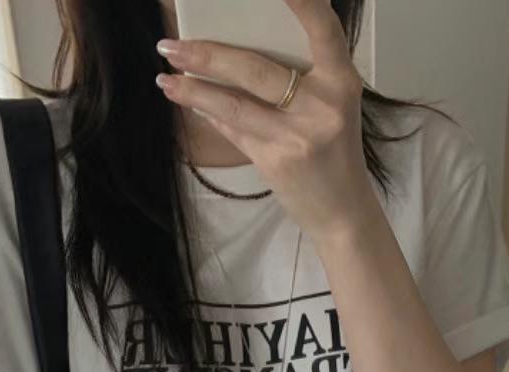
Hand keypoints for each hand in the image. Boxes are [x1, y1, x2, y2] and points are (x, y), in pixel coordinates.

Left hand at [154, 0, 375, 244]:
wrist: (343, 212)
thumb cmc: (335, 151)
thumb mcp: (333, 105)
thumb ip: (303, 75)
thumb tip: (240, 42)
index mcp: (341, 82)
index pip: (324, 29)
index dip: (304, 2)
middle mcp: (322, 106)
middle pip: (254, 69)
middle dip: (207, 56)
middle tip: (172, 44)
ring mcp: (296, 136)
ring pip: (233, 103)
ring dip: (194, 88)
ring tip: (165, 74)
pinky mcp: (275, 162)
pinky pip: (232, 129)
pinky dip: (207, 112)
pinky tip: (185, 98)